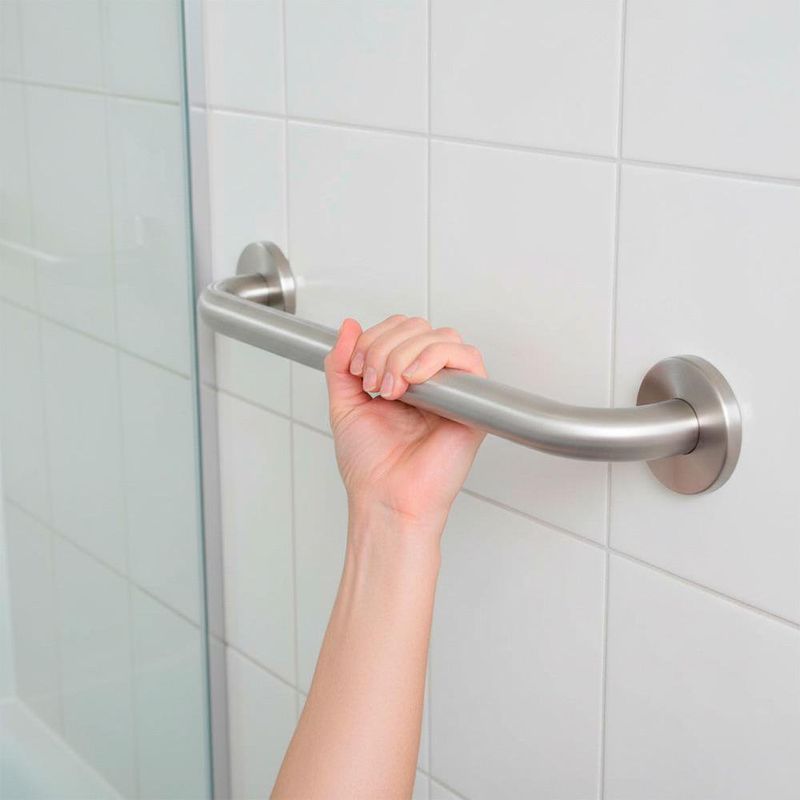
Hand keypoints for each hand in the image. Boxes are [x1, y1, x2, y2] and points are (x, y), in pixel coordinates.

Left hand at [324, 315, 486, 531]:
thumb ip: (341, 363)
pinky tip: (414, 383)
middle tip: (373, 383)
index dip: (374, 337)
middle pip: (418, 326)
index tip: (357, 370)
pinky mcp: (472, 404)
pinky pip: (467, 358)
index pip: (399, 328)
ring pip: (440, 337)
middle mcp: (430, 380)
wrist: (385, 497)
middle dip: (385, 347)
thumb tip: (349, 325)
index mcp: (403, 376)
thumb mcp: (344, 403)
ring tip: (391, 389)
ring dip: (404, 355)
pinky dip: (435, 359)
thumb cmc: (371, 465)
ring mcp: (452, 390)